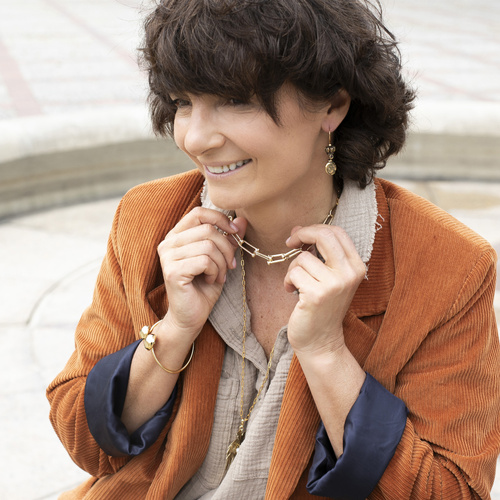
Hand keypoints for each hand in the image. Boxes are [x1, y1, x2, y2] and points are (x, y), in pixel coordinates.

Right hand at [158, 207, 246, 342]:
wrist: (191, 317)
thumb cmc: (204, 287)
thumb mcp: (220, 259)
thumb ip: (229, 239)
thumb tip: (242, 219)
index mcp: (177, 236)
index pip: (199, 213)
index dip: (220, 219)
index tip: (235, 233)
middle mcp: (168, 243)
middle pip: (207, 230)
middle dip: (227, 248)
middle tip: (229, 265)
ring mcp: (168, 256)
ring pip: (208, 246)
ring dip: (221, 263)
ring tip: (219, 276)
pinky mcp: (172, 271)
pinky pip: (204, 261)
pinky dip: (215, 272)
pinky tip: (211, 281)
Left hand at [283, 224, 365, 354]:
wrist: (321, 340)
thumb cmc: (321, 305)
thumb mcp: (327, 276)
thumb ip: (318, 252)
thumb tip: (297, 229)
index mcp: (356, 266)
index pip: (337, 232)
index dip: (314, 228)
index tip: (299, 236)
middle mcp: (349, 274)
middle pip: (324, 235)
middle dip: (302, 234)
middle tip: (290, 243)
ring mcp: (334, 284)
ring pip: (303, 257)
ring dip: (292, 268)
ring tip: (296, 284)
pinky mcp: (317, 295)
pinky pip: (294, 273)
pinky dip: (287, 281)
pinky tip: (292, 292)